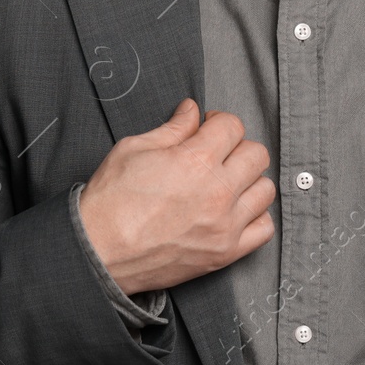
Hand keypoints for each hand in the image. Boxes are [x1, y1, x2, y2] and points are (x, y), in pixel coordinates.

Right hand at [77, 98, 275, 294]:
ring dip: (248, 181)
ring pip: (265, 190)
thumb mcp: (134, 149)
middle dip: (237, 148)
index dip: (218, 122)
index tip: (208, 129)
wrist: (98, 252)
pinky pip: (264, 230)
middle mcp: (218, 191)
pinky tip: (235, 212)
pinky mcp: (225, 253)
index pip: (232, 126)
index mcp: (196, 160)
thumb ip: (172, 128)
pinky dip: (255, 217)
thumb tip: (192, 111)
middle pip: (257, 155)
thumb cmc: (110, 201)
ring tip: (226, 184)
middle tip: (217, 154)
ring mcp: (225, 225)